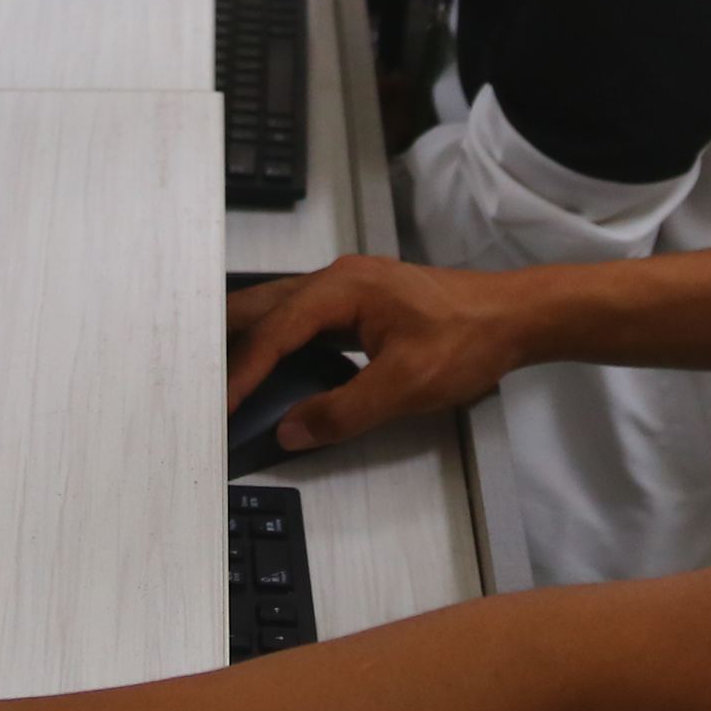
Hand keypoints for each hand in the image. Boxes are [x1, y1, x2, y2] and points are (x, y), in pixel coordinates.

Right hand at [228, 256, 536, 454]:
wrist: (516, 316)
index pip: (274, 331)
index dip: (242, 371)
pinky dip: (279, 340)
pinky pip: (304, 318)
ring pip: (281, 309)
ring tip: (220, 372)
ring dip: (251, 339)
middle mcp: (339, 279)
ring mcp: (350, 288)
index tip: (218, 404)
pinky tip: (274, 365)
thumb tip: (291, 430)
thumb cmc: (469, 337)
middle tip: (193, 374)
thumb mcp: (406, 384)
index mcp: (343, 288)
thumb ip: (343, 411)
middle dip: (226, 340)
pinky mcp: (361, 303)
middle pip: (264, 307)